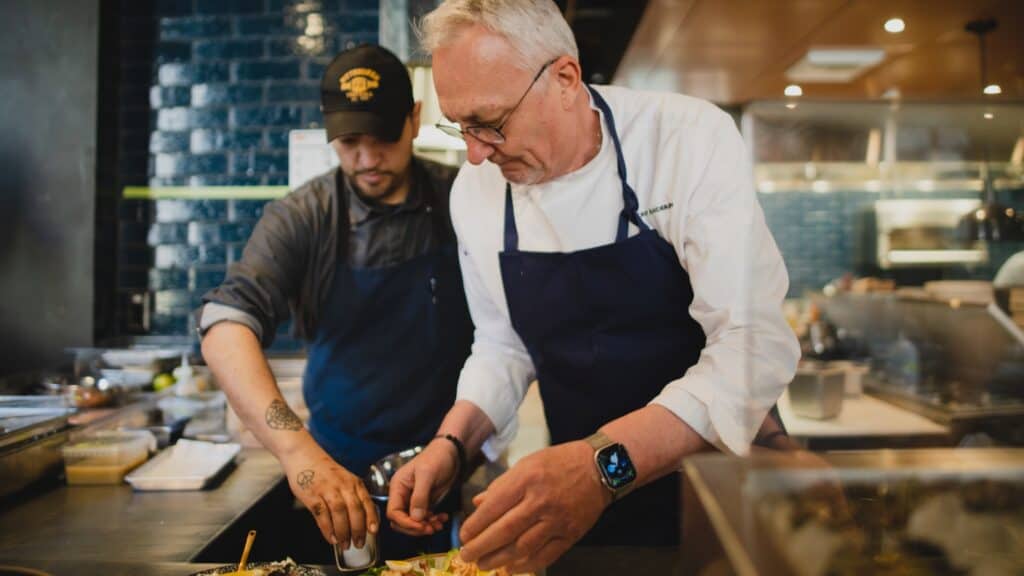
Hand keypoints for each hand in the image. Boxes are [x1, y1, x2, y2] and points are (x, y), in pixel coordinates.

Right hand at [281, 445, 378, 549]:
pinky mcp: (312, 495)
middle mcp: (343, 485)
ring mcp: (327, 489)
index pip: (367, 502)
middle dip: (358, 530)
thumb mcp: (345, 478)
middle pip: (355, 510)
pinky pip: (322, 514)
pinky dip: (327, 529)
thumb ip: (352, 495)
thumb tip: (360, 520)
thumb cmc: (325, 471)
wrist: (303, 455)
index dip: (371, 518)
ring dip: (343, 532)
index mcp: (353, 482)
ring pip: (340, 513)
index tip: (374, 531)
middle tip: (358, 544)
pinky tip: (331, 538)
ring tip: (344, 544)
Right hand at [386, 437, 458, 535]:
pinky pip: (425, 519)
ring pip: (413, 522)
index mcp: (398, 487)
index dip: (405, 523)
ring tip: (439, 524)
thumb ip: (420, 496)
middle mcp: (403, 495)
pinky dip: (433, 521)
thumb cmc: (437, 458)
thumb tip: (415, 518)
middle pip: (401, 521)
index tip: (421, 526)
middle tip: (431, 528)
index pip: (393, 512)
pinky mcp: (425, 503)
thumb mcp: (427, 475)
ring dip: (426, 526)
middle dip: (415, 527)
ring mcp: (413, 500)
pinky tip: (443, 518)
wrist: (451, 453)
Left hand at [458, 442, 609, 572]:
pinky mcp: (571, 534)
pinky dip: (526, 565)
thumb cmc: (558, 462)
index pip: (494, 507)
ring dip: (499, 559)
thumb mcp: (527, 464)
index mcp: (526, 479)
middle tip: (466, 556)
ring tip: (484, 564)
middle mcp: (541, 501)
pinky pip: (546, 555)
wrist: (599, 467)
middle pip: (505, 530)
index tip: (463, 536)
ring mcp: (557, 520)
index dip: (475, 525)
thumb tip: (477, 504)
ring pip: (523, 547)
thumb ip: (501, 485)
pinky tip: (511, 568)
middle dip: (482, 547)